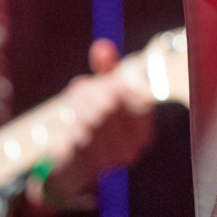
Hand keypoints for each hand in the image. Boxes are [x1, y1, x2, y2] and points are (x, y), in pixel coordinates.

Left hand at [24, 39, 155, 216]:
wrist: (74, 166)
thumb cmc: (97, 120)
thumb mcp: (106, 91)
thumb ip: (107, 68)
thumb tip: (101, 47)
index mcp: (145, 127)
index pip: (135, 96)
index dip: (115, 83)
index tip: (103, 80)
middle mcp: (133, 147)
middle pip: (109, 105)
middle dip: (91, 91)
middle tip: (80, 87)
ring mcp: (109, 161)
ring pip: (90, 119)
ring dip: (77, 105)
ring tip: (74, 102)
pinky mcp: (85, 169)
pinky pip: (75, 135)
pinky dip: (71, 123)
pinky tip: (71, 122)